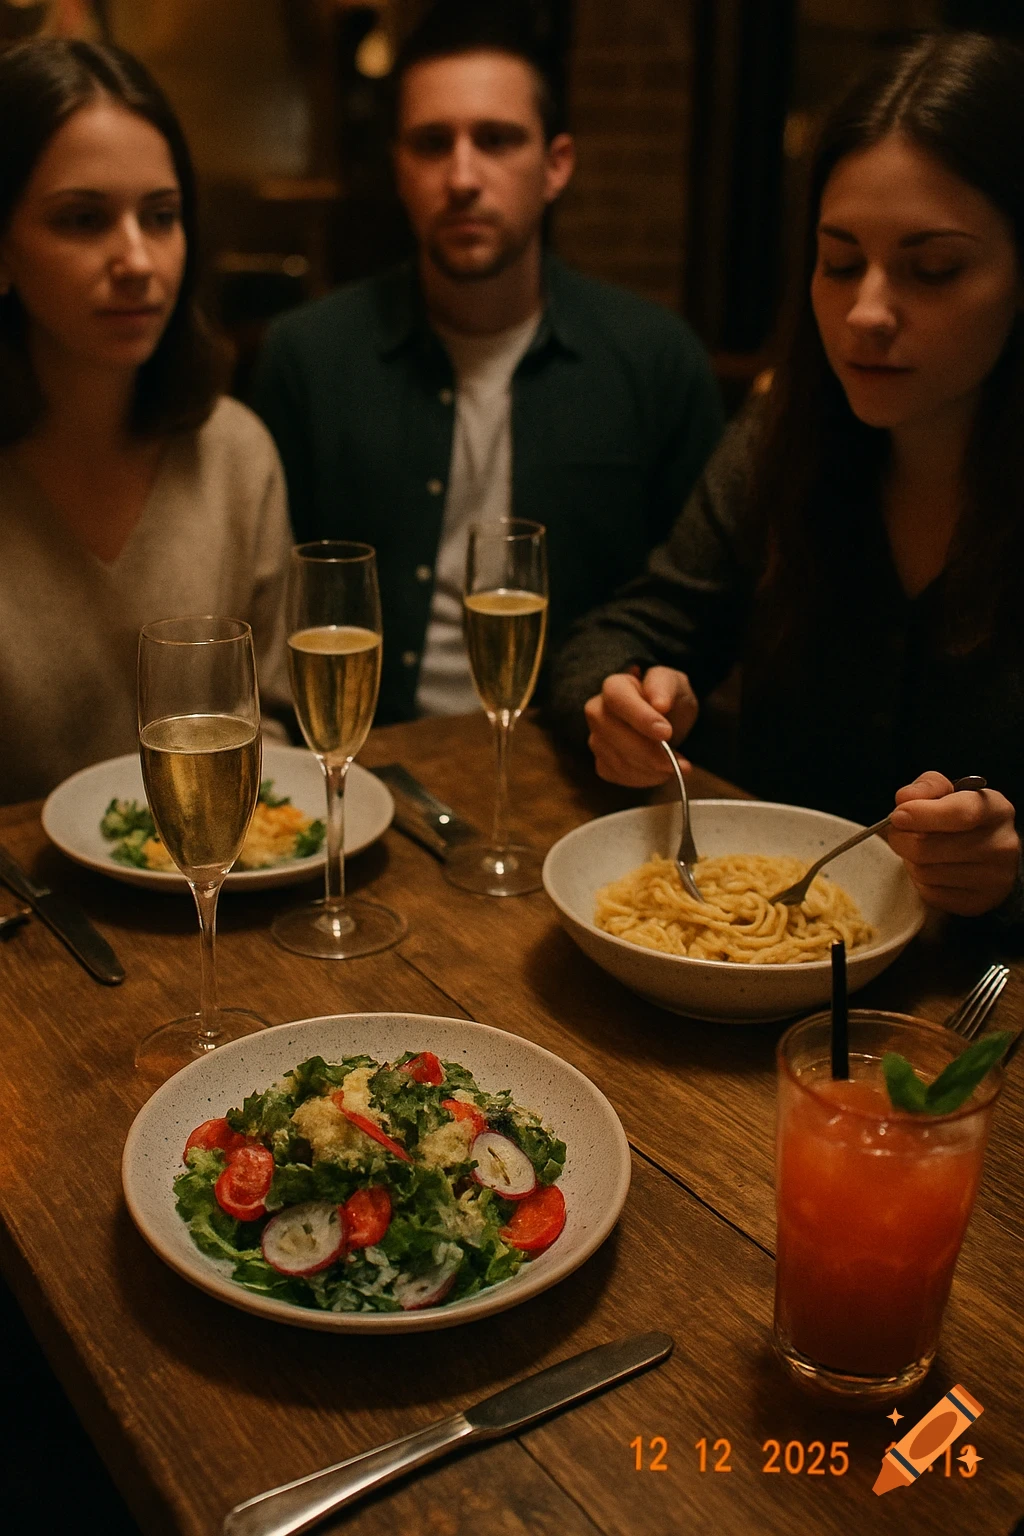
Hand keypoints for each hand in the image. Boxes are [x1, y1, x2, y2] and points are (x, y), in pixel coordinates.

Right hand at [584, 666, 698, 785]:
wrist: (668, 721)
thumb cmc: (668, 698)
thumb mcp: (674, 684)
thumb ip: (665, 688)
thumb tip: (660, 704)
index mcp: (614, 686)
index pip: (617, 698)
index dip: (640, 717)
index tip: (665, 733)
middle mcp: (597, 711)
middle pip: (612, 732)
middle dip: (647, 751)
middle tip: (677, 761)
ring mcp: (597, 739)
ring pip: (616, 759)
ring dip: (650, 768)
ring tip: (677, 766)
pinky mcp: (602, 763)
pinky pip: (620, 775)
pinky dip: (644, 778)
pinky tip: (661, 771)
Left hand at [887, 770, 1019, 915]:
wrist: (987, 852)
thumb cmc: (961, 817)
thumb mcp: (948, 791)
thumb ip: (926, 787)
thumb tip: (904, 800)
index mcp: (996, 810)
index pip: (959, 814)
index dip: (921, 815)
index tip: (898, 816)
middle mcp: (1002, 845)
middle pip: (930, 847)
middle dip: (902, 839)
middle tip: (899, 833)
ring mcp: (994, 878)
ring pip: (925, 872)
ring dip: (910, 860)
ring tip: (919, 850)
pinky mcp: (978, 903)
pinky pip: (930, 894)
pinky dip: (920, 881)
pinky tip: (930, 869)